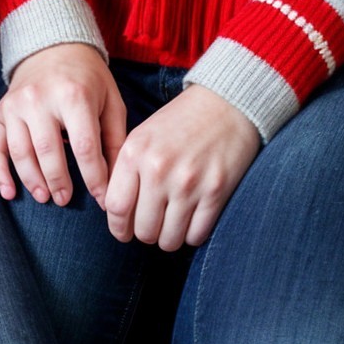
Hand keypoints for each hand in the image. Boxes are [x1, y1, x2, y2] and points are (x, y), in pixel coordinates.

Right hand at [0, 44, 126, 207]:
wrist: (54, 46)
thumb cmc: (88, 79)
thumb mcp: (111, 102)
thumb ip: (115, 140)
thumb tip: (117, 180)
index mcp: (74, 95)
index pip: (84, 148)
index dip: (94, 179)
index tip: (102, 200)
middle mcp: (40, 98)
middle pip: (48, 152)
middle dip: (59, 182)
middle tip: (66, 200)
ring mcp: (16, 104)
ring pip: (20, 152)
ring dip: (31, 180)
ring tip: (45, 196)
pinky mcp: (0, 110)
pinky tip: (9, 191)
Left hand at [105, 85, 260, 250]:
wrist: (227, 104)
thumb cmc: (182, 121)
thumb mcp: (144, 136)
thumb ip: (127, 171)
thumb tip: (118, 214)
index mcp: (135, 152)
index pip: (116, 208)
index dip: (118, 227)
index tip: (124, 232)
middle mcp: (158, 170)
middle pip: (143, 230)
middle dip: (146, 233)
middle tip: (154, 224)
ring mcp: (188, 183)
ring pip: (169, 239)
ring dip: (169, 237)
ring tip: (173, 223)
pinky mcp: (215, 192)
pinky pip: (196, 235)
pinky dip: (192, 234)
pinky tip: (193, 219)